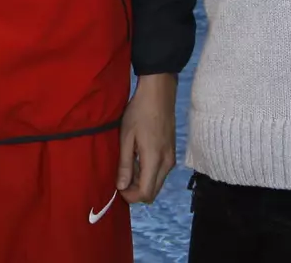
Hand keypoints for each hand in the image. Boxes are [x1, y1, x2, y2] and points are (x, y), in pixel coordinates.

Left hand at [118, 73, 177, 203]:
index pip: (146, 194)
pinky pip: (161, 172)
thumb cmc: (139, 112)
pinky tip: (138, 158)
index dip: (130, 197)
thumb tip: (122, 187)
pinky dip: (149, 173)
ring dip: (142, 182)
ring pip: (157, 183)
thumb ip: (125, 164)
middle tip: (121, 178)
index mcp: (154, 160)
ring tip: (128, 165)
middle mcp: (167, 164)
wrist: (159, 93)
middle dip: (136, 192)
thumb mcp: (126, 137)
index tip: (118, 187)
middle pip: (153, 193)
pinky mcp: (172, 152)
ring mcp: (171, 158)